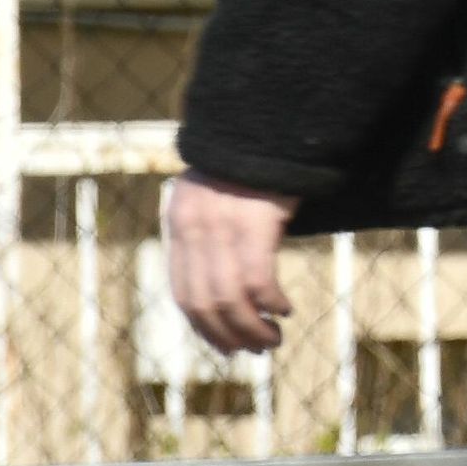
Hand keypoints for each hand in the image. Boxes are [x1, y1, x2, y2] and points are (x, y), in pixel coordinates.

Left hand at [166, 177, 296, 354]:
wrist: (268, 116)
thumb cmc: (254, 161)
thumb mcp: (217, 196)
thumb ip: (212, 231)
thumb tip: (227, 278)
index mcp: (180, 224)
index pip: (183, 294)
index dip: (205, 329)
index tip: (228, 347)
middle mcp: (193, 228)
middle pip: (204, 304)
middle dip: (230, 336)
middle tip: (258, 349)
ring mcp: (220, 225)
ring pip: (229, 299)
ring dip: (253, 328)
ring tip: (273, 339)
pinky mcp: (252, 221)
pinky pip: (257, 279)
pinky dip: (270, 303)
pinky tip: (286, 308)